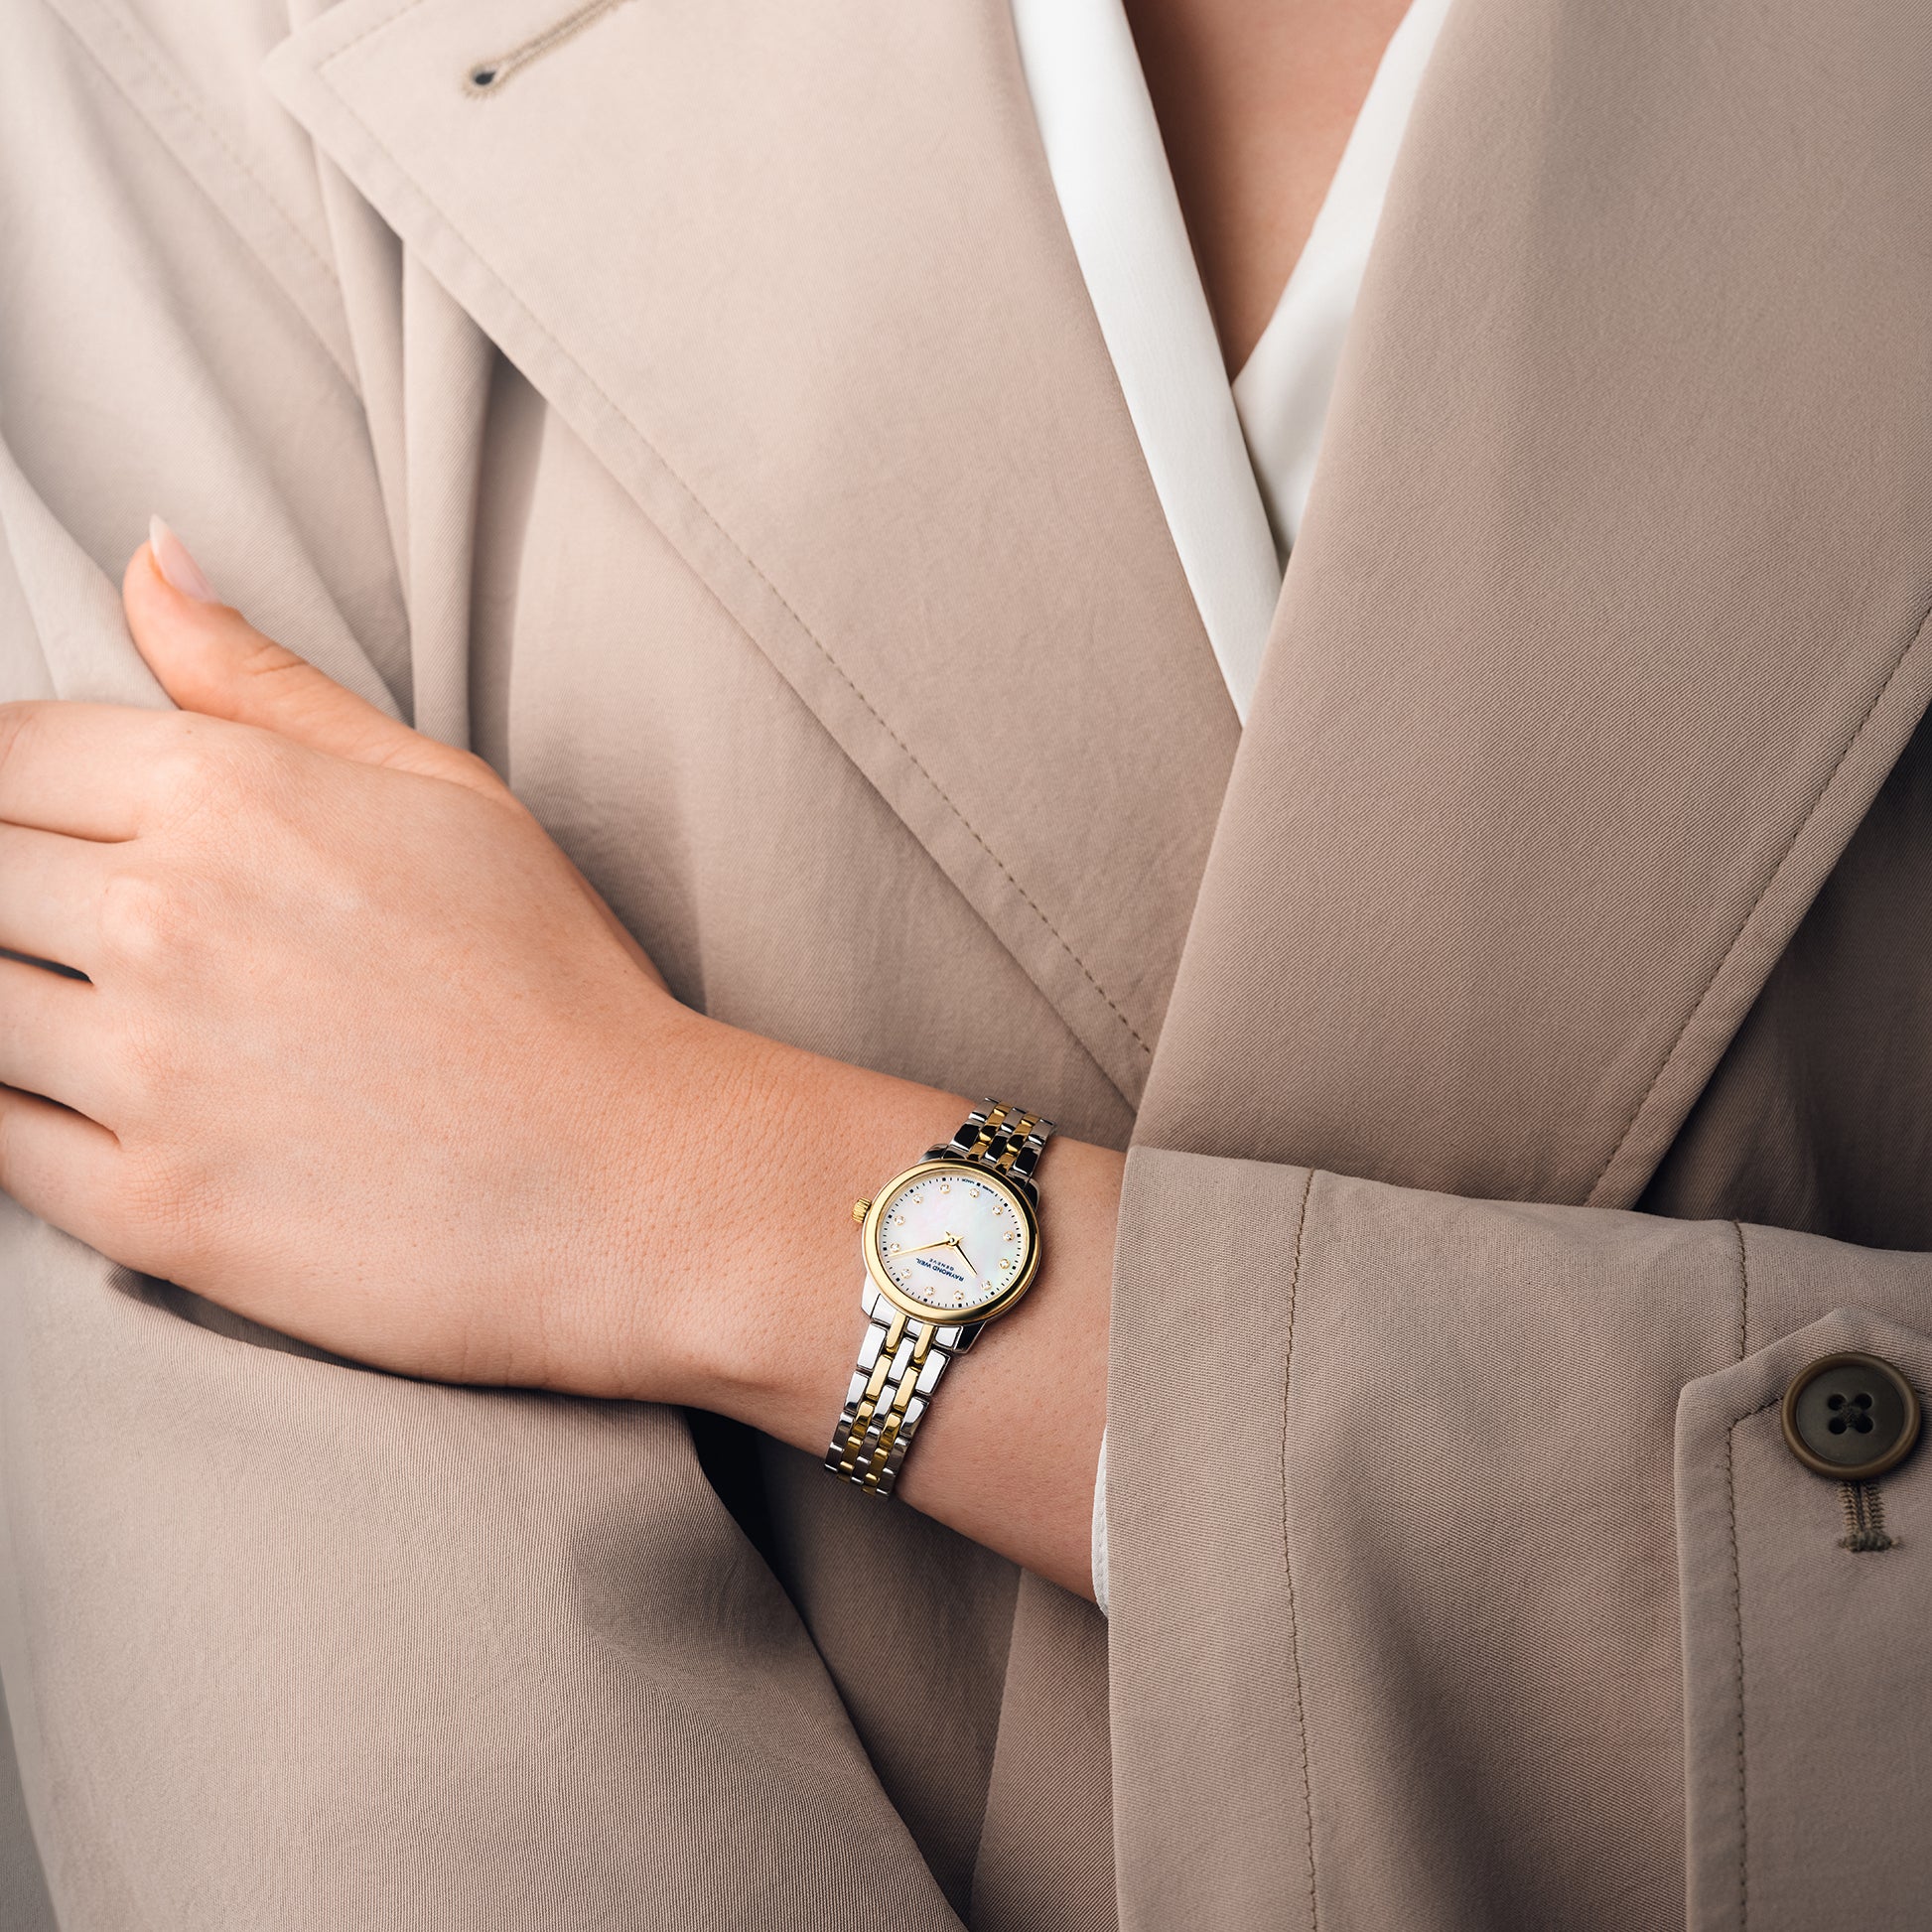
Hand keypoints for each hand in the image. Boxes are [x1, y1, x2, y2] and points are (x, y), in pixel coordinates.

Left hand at [0, 518, 1117, 1593]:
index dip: (10, 794)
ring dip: (20, 1009)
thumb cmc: (560, 979)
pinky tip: (120, 1114)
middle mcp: (166, 919)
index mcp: (232, 794)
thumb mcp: (443, 791)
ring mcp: (151, 1072)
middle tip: (108, 944)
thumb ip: (267, 680)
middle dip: (11, 899)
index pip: (2, 754)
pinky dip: (25, 1122)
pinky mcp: (153, 1211)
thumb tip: (147, 556)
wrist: (641, 1183)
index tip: (48, 840)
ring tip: (129, 1029)